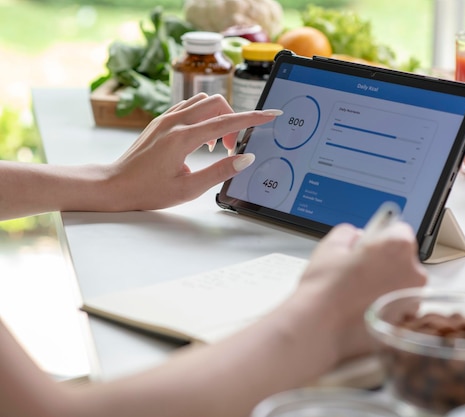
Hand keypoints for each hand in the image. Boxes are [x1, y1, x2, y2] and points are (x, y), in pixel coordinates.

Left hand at [106, 93, 280, 210]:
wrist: (113, 185)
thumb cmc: (148, 191)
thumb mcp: (188, 189)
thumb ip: (220, 172)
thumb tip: (244, 158)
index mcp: (183, 138)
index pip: (227, 122)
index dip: (254, 117)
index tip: (272, 113)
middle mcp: (175, 122)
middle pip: (217, 104)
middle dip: (234, 122)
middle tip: (232, 150)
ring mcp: (166, 118)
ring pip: (203, 102)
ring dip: (218, 118)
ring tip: (216, 147)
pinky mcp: (161, 121)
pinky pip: (190, 107)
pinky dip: (204, 117)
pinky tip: (201, 139)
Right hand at [294, 221, 427, 361]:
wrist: (321, 329)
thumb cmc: (325, 289)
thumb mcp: (331, 246)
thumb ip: (349, 233)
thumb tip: (357, 237)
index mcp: (398, 246)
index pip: (398, 231)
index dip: (381, 239)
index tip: (369, 248)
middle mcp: (414, 271)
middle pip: (403, 260)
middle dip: (386, 263)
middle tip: (360, 273)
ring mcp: (413, 299)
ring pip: (402, 285)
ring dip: (387, 286)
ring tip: (359, 295)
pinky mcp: (407, 322)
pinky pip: (399, 308)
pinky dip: (386, 308)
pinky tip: (364, 310)